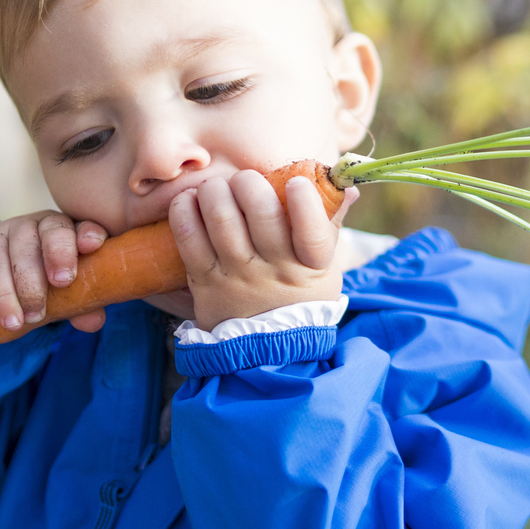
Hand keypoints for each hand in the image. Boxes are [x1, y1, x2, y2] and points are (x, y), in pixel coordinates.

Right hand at [0, 211, 108, 335]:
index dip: (89, 234)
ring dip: (29, 287)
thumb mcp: (66, 292)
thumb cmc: (46, 280)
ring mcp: (16, 230)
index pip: (86, 227)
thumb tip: (93, 322)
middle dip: (59, 255)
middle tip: (62, 282)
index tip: (91, 246)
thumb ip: (82, 305)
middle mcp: (47, 225)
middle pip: (54, 232)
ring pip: (23, 252)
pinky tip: (12, 320)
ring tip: (34, 317)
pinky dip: (4, 299)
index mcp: (74, 231)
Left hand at [170, 172, 355, 328]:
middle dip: (249, 183)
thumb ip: (330, 221)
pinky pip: (188, 237)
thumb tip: (344, 183)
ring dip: (215, 190)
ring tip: (216, 187)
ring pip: (221, 219)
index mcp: (311, 264)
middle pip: (260, 214)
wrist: (266, 348)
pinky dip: (185, 210)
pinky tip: (190, 200)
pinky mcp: (203, 281)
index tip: (296, 183)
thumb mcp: (324, 266)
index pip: (312, 232)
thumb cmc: (299, 293)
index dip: (304, 203)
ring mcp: (237, 276)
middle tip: (245, 180)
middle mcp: (274, 270)